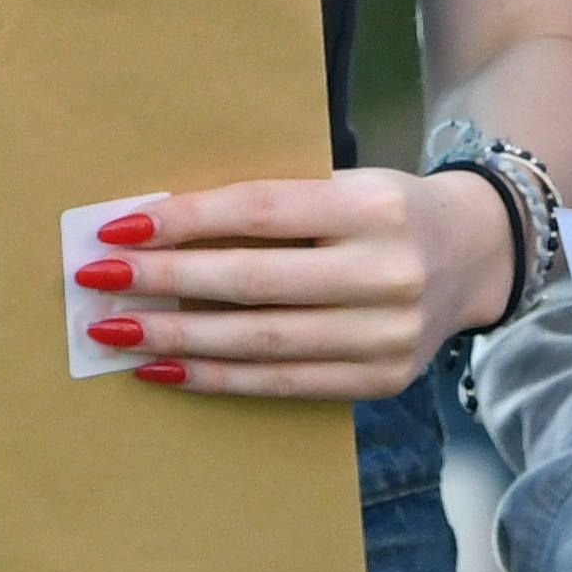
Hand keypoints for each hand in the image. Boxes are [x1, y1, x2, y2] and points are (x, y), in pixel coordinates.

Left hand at [75, 167, 501, 399]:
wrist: (476, 253)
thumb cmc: (381, 210)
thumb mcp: (340, 187)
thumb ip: (268, 210)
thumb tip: (156, 233)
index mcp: (371, 206)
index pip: (260, 212)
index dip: (184, 222)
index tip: (117, 229)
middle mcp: (386, 271)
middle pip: (252, 283)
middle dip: (164, 285)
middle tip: (96, 283)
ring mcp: (388, 334)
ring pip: (261, 342)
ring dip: (175, 340)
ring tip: (115, 334)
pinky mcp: (382, 379)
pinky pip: (283, 384)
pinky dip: (217, 378)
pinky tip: (165, 371)